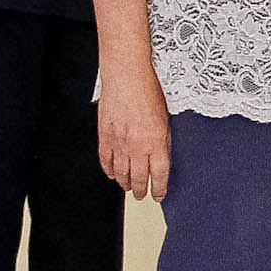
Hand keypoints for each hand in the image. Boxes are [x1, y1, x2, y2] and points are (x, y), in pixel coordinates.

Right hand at [96, 64, 172, 199]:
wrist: (126, 75)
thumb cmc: (148, 90)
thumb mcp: (165, 117)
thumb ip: (163, 139)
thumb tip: (160, 156)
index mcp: (157, 141)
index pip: (159, 175)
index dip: (159, 189)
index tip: (159, 195)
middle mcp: (137, 146)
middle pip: (139, 178)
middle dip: (141, 190)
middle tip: (142, 195)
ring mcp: (119, 142)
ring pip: (121, 173)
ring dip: (125, 183)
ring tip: (128, 187)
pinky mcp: (104, 135)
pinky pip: (105, 160)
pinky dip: (108, 170)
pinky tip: (112, 173)